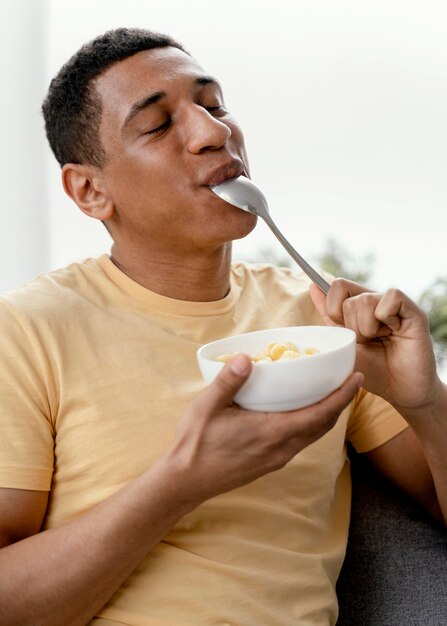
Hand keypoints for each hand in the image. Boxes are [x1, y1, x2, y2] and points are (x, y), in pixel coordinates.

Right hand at [168, 353, 361, 503]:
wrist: (186, 481)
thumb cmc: (196, 443)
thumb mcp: (207, 407)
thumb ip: (228, 381)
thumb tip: (246, 357)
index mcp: (272, 432)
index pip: (319, 414)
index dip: (342, 396)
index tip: (357, 378)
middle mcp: (281, 448)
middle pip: (323, 426)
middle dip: (340, 403)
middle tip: (347, 380)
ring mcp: (277, 458)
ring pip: (313, 436)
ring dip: (327, 415)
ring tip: (330, 394)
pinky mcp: (270, 463)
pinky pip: (301, 442)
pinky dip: (311, 424)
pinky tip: (301, 412)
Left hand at [310, 279, 441, 414]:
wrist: (399, 391)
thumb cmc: (372, 370)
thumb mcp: (342, 344)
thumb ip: (329, 316)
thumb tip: (313, 286)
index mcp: (359, 306)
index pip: (338, 286)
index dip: (333, 307)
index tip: (342, 328)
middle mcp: (377, 301)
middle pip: (349, 298)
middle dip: (352, 327)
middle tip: (368, 341)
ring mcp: (395, 305)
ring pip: (365, 299)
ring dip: (366, 327)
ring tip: (380, 339)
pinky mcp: (413, 311)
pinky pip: (391, 297)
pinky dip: (385, 317)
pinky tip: (394, 331)